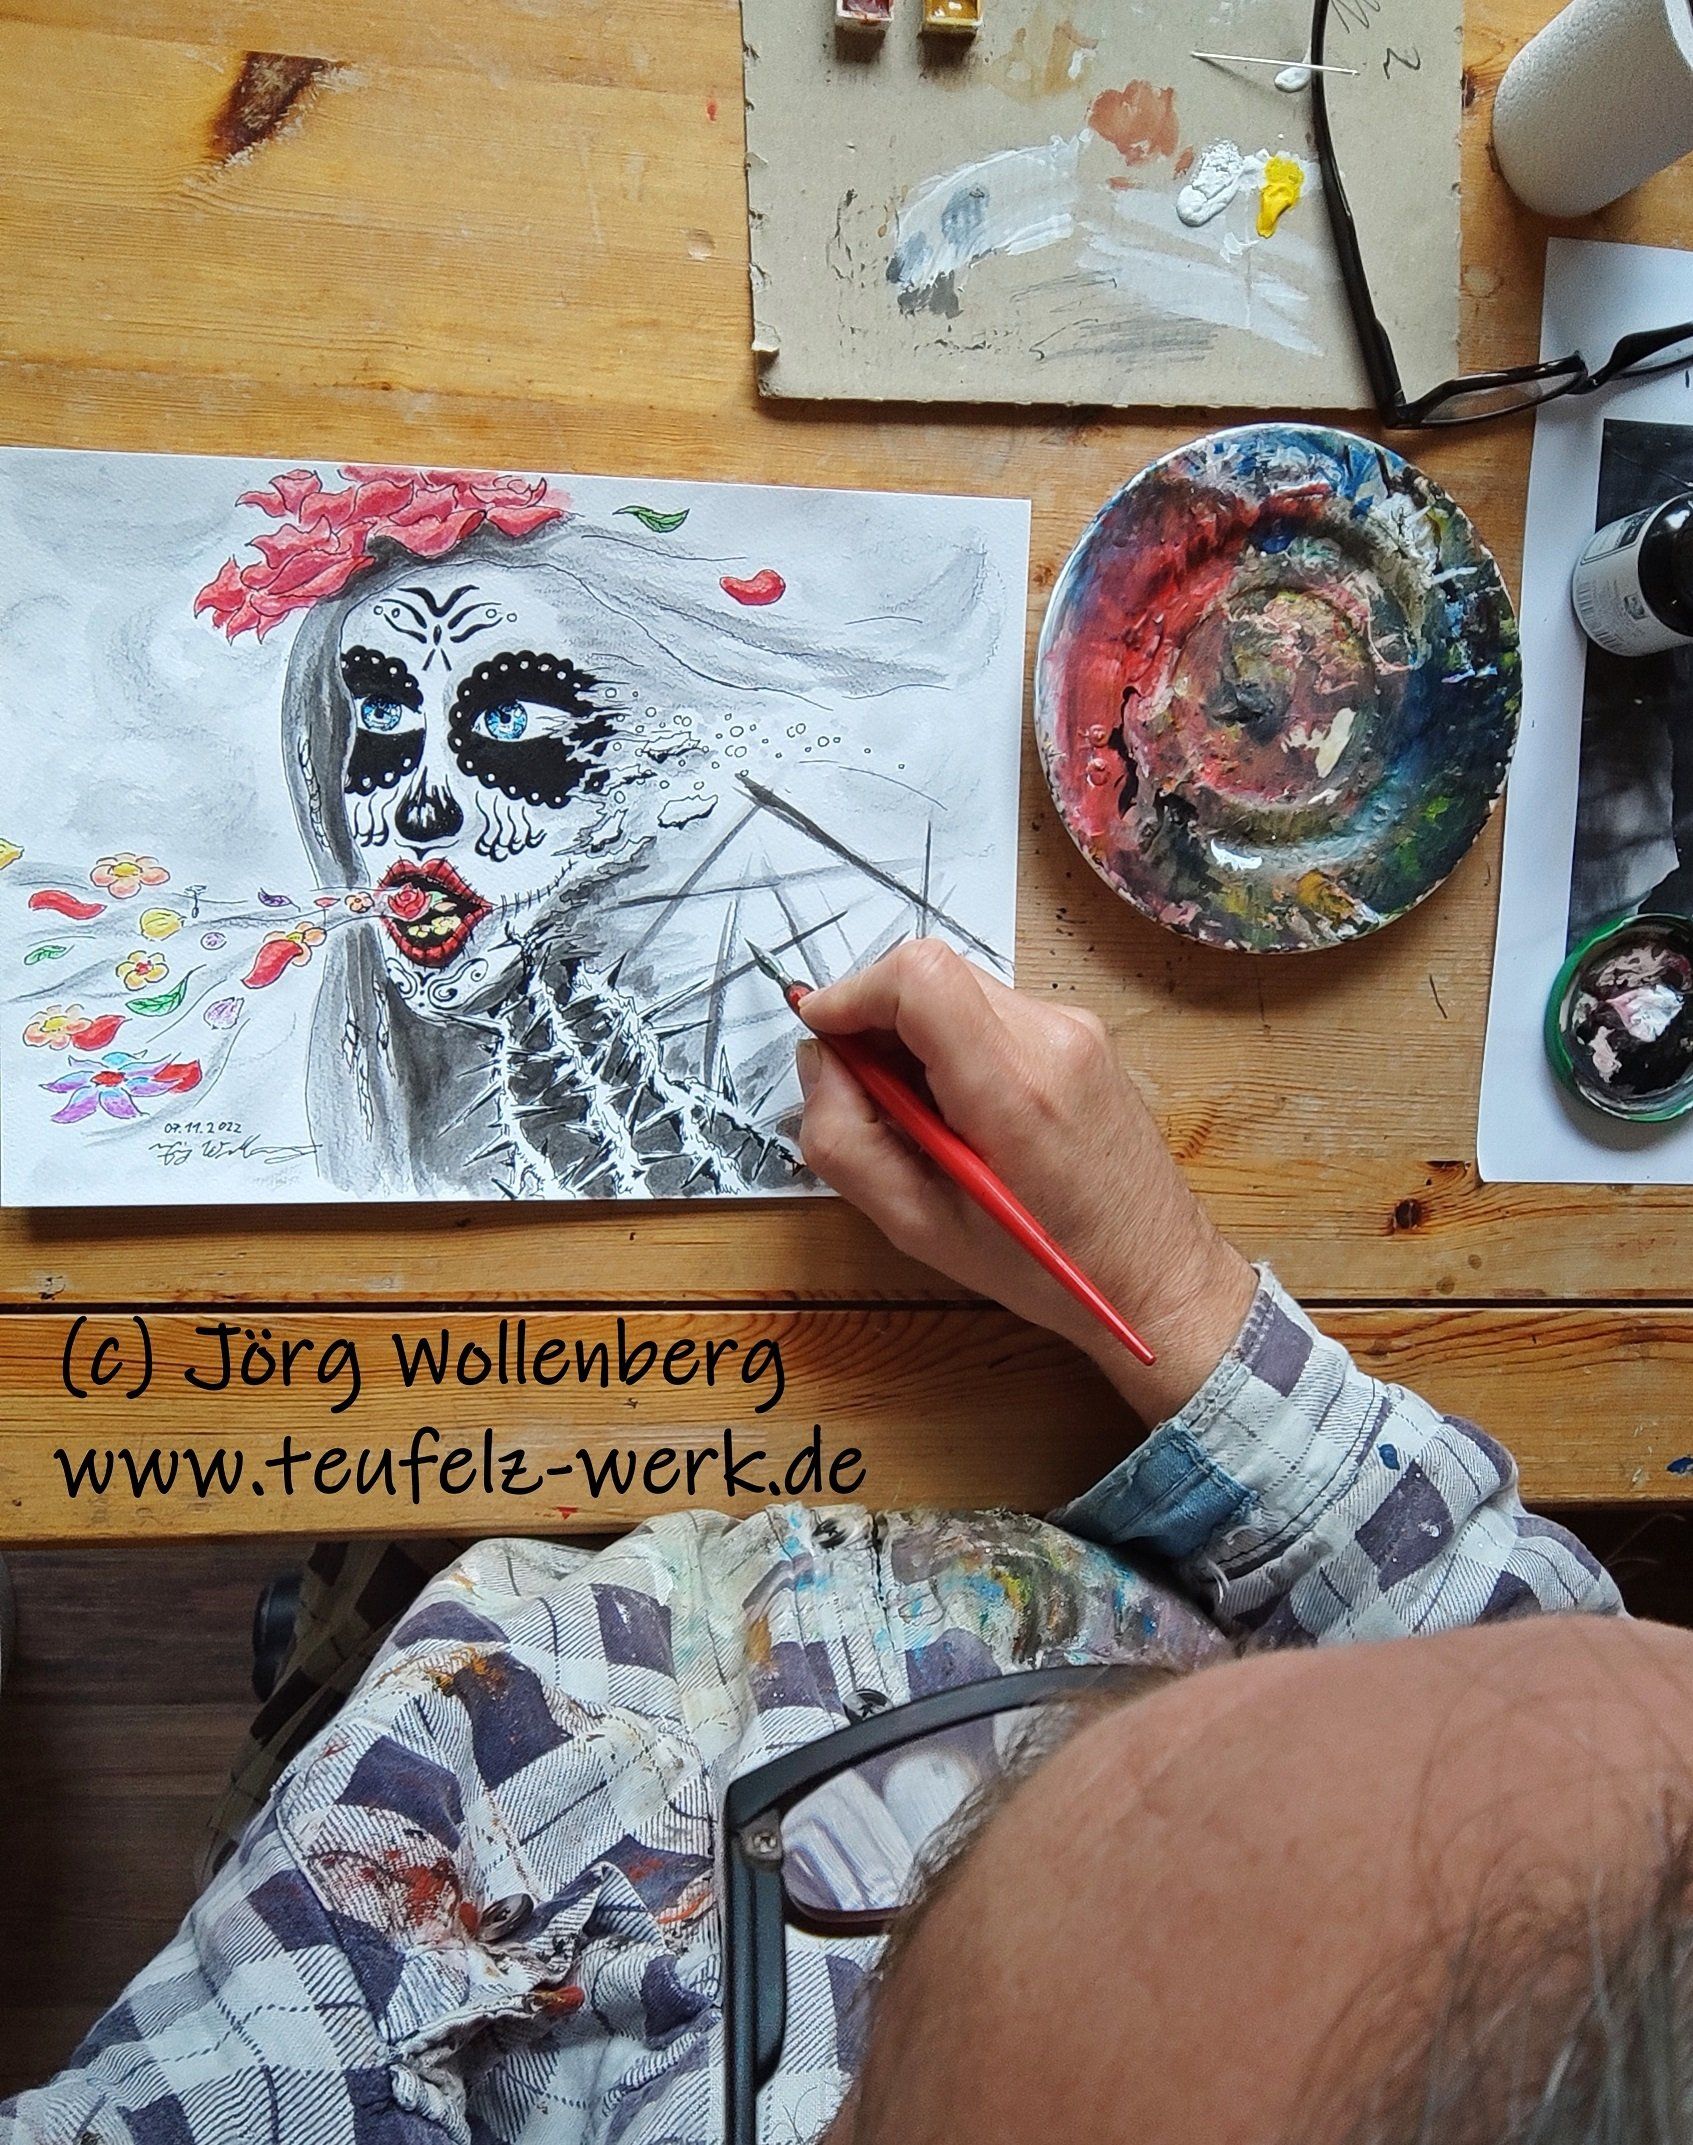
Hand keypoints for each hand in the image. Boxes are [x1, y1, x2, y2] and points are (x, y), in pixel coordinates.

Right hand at [795, 941, 1256, 1422]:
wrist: (1156, 1274)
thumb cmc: (1047, 1266)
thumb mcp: (918, 1226)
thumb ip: (846, 1140)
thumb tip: (820, 1062)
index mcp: (1013, 1089)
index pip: (919, 977)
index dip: (851, 994)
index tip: (823, 1035)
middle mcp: (1053, 1039)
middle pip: (931, 975)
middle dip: (877, 1021)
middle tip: (868, 1094)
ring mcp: (1077, 1029)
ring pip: (958, 990)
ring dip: (916, 1037)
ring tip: (923, 1116)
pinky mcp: (1084, 1034)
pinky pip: (992, 1011)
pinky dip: (954, 1045)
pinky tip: (963, 1112)